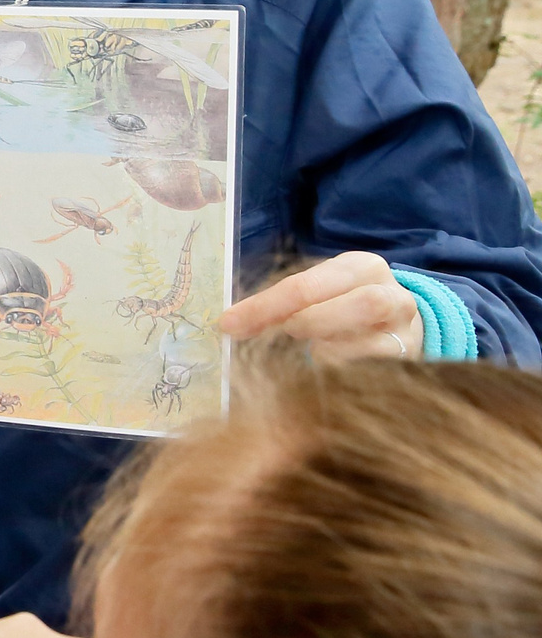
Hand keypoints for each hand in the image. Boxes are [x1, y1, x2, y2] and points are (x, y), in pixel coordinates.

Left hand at [219, 251, 421, 359]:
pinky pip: (375, 368)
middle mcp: (390, 293)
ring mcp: (404, 329)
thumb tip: (232, 325)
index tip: (230, 324)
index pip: (309, 282)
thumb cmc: (344, 305)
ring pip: (371, 338)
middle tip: (282, 333)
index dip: (267, 305)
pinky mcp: (408, 360)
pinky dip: (344, 370)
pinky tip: (328, 370)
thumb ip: (282, 304)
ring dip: (329, 349)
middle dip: (309, 321)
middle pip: (357, 303)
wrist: (401, 326)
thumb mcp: (319, 293)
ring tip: (311, 352)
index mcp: (360, 266)